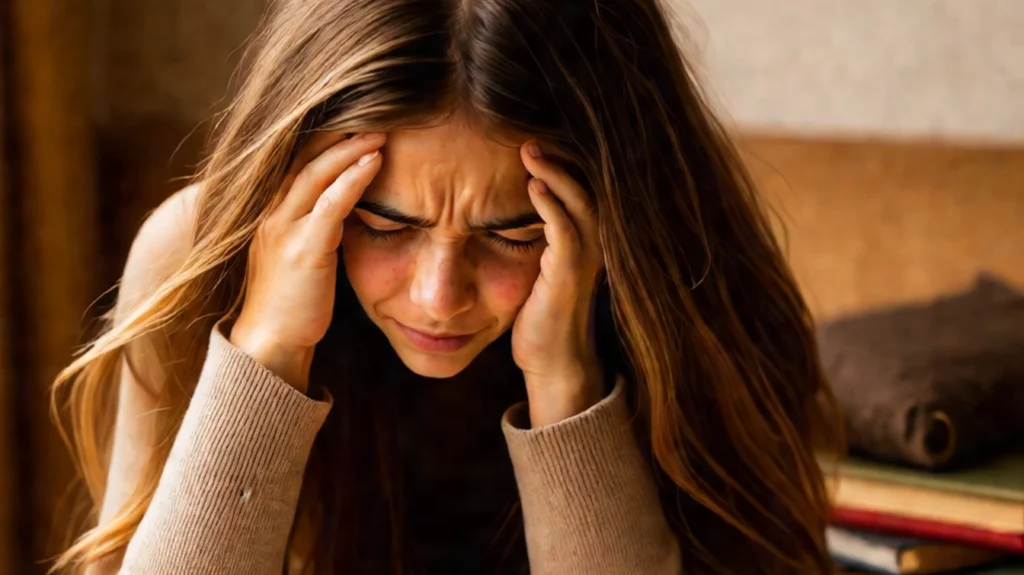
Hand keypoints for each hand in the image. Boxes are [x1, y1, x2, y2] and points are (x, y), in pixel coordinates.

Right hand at [230, 132, 385, 391]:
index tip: (354, 120)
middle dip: (338, 132)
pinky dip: (353, 179)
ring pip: (315, 173)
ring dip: (350, 147)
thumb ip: (317, 228)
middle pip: (303, 156)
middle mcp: (272, 214)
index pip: (296, 161)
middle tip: (373, 112)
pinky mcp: (302, 249)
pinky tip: (375, 163)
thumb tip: (348, 209)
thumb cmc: (291, 305)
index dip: (324, 138)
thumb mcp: (301, 257)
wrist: (269, 345)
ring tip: (381, 130)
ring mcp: (284, 230)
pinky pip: (329, 204)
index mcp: (271, 214)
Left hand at [512, 141, 605, 426]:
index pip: (577, 182)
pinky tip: (533, 186)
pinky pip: (566, 230)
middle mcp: (591, 240)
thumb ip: (524, 232)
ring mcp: (585, 256)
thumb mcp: (531, 264)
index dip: (558, 157)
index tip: (527, 132)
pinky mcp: (570, 273)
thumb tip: (493, 205)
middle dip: (560, 154)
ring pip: (579, 200)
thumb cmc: (536, 311)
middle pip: (586, 182)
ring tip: (530, 148)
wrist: (552, 357)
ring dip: (555, 171)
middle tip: (528, 129)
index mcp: (581, 234)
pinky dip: (552, 205)